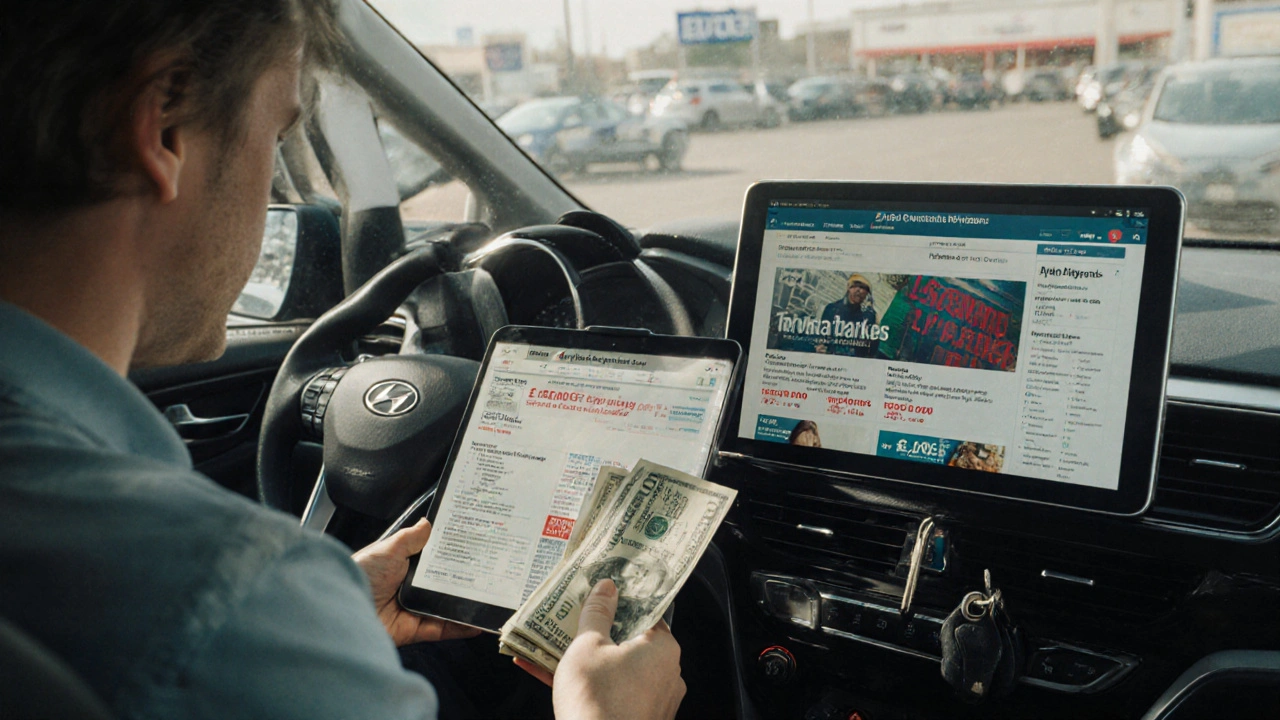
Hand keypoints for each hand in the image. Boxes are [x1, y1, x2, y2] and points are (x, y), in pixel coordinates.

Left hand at [352, 518, 480, 646]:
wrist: (342, 609)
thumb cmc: (361, 574)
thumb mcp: (388, 548)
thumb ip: (410, 538)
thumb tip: (427, 523)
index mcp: (401, 566)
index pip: (432, 561)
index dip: (451, 557)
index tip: (473, 551)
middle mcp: (408, 588)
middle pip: (442, 584)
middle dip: (463, 581)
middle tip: (487, 574)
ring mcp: (413, 609)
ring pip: (445, 608)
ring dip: (465, 605)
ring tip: (488, 598)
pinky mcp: (414, 630)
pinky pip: (442, 629)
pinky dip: (460, 627)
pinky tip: (476, 622)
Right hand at [515, 579, 684, 719]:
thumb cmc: (596, 699)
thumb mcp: (587, 645)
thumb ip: (597, 613)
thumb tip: (607, 587)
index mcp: (663, 648)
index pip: (646, 612)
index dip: (620, 601)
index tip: (599, 594)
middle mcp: (666, 674)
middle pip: (628, 642)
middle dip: (596, 633)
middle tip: (570, 621)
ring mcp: (654, 702)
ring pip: (615, 670)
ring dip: (584, 659)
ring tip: (548, 647)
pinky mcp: (637, 719)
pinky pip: (610, 693)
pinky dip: (586, 685)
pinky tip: (545, 672)